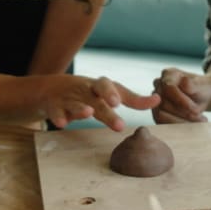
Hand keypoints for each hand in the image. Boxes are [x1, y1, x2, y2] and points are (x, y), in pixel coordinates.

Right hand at [39, 74, 159, 131]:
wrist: (52, 88)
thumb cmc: (90, 93)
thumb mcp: (111, 93)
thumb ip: (133, 99)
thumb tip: (157, 100)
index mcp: (100, 86)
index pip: (108, 85)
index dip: (114, 93)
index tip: (119, 103)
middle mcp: (85, 90)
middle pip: (96, 97)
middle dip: (106, 105)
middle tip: (117, 115)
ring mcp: (69, 98)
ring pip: (76, 103)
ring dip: (81, 108)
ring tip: (88, 113)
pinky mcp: (54, 106)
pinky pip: (56, 111)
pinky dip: (58, 117)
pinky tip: (61, 124)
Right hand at [151, 68, 210, 123]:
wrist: (203, 96)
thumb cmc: (202, 88)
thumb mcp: (203, 85)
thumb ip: (194, 84)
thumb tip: (184, 83)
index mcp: (168, 74)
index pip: (168, 87)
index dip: (181, 100)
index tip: (195, 109)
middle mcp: (159, 85)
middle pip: (163, 103)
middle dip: (183, 113)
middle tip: (200, 119)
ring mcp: (156, 100)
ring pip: (159, 115)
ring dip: (180, 122)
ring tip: (197, 123)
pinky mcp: (157, 113)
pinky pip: (160, 123)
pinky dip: (176, 127)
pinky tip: (190, 126)